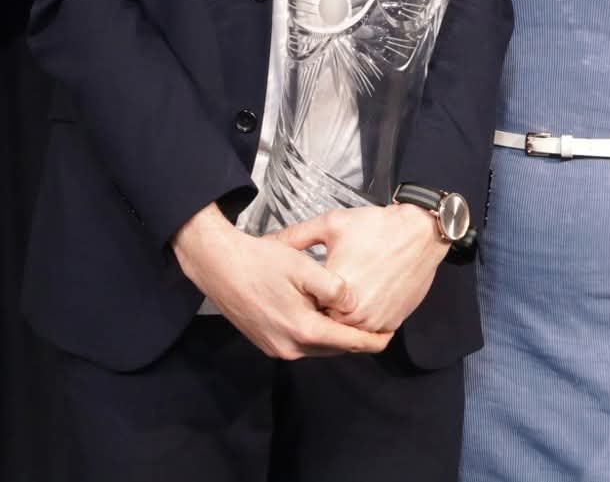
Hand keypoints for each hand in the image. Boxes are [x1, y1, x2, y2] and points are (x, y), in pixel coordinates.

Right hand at [170, 202, 393, 358]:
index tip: (391, 334)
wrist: (218, 265)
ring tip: (351, 319)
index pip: (349, 343)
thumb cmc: (260, 261)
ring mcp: (276, 347)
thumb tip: (353, 303)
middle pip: (335, 348)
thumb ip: (334, 288)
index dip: (373, 340)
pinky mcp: (266, 342)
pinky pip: (301, 343)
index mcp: (304, 330)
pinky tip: (321, 314)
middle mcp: (290, 347)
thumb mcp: (304, 267)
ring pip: (318, 346)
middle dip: (356, 338)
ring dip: (335, 335)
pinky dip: (317, 333)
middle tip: (376, 325)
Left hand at [273, 203, 446, 334]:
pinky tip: (358, 300)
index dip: (301, 298)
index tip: (300, 287)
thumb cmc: (375, 227)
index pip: (307, 308)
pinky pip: (368, 332)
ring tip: (338, 296)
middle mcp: (357, 315)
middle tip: (317, 292)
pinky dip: (361, 322)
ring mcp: (376, 323)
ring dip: (340, 319)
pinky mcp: (392, 324)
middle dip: (319, 312)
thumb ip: (295, 237)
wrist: (420, 233)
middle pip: (325, 324)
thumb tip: (268, 243)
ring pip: (347, 331)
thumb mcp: (330, 224)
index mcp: (336, 293)